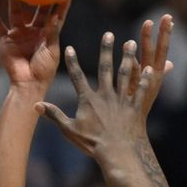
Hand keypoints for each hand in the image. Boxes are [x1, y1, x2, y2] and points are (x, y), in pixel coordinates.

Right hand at [0, 0, 70, 91]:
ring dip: (15, 1)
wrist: (28, 84)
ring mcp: (20, 34)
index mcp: (48, 35)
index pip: (56, 16)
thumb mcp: (52, 51)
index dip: (61, 4)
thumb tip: (55, 16)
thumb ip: (52, 33)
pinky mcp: (6, 40)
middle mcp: (34, 31)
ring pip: (16, 13)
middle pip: (37, 10)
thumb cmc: (44, 70)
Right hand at [35, 33, 153, 158]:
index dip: (72, 62)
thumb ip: (54, 116)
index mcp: (89, 100)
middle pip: (105, 68)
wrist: (118, 152)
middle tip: (108, 34)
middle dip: (106, 50)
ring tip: (130, 43)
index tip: (69, 48)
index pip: (77, 77)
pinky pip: (141, 90)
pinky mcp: (135, 107)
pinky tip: (150, 68)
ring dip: (128, 58)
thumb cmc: (93, 143)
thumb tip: (36, 106)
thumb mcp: (70, 130)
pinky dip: (145, 79)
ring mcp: (122, 100)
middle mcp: (106, 95)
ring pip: (125, 74)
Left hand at [128, 15, 173, 116]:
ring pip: (144, 61)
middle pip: (156, 52)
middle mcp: (151, 78)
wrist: (131, 128)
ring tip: (147, 25)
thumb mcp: (151, 88)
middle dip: (160, 34)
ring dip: (146, 43)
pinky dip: (135, 67)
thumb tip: (170, 63)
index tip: (169, 18)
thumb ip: (160, 72)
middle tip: (165, 16)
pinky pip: (133, 77)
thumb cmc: (139, 107)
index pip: (163, 50)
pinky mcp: (132, 93)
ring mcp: (142, 85)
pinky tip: (132, 53)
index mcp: (156, 75)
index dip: (165, 34)